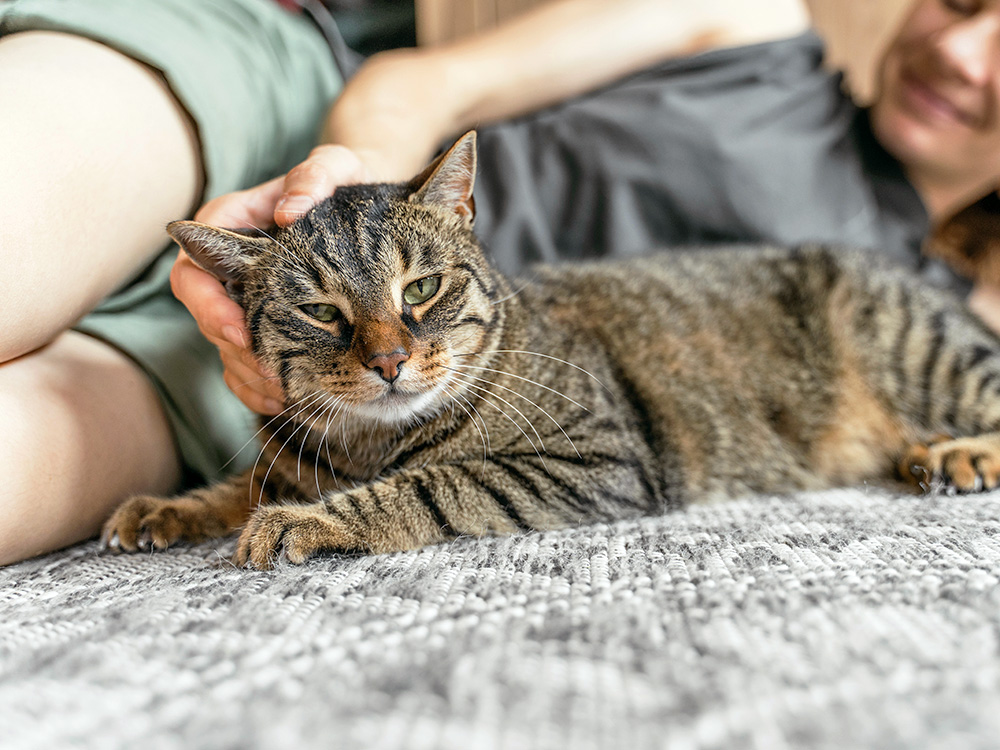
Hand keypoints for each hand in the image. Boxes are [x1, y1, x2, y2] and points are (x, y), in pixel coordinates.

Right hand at [170, 46, 462, 415]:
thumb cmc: (349, 182)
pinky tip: (290, 402)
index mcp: (233, 225)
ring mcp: (249, 299)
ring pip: (229, 349)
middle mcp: (233, 266)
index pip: (194, 268)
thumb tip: (289, 209)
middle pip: (211, 319)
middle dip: (239, 351)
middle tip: (275, 375)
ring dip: (253, 376)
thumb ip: (316, 175)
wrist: (374, 207)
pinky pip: (251, 366)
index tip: (242, 330)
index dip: (210, 304)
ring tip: (287, 395)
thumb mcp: (338, 166)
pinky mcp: (271, 325)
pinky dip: (265, 388)